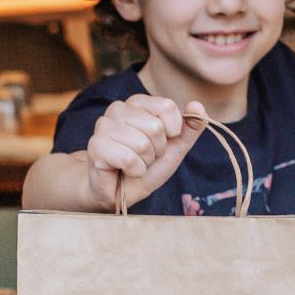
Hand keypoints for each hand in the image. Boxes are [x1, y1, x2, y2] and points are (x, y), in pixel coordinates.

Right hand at [86, 95, 207, 209]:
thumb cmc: (145, 165)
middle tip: (144, 157)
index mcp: (138, 103)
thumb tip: (198, 106)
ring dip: (145, 162)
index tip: (162, 142)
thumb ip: (190, 128)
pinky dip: (134, 171)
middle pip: (156, 127)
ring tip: (134, 164)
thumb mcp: (174, 147)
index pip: (167, 106)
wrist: (120, 191)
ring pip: (142, 144)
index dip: (172, 131)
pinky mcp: (96, 146)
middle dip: (156, 150)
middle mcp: (118, 109)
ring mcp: (104, 126)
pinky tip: (124, 171)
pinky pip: (129, 159)